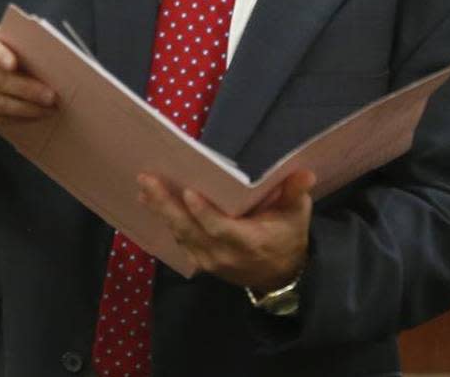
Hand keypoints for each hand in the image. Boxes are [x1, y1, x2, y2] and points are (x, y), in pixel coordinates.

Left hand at [137, 169, 315, 290]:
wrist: (281, 276)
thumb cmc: (287, 237)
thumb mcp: (296, 215)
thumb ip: (295, 193)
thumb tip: (304, 172)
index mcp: (249, 241)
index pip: (220, 229)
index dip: (203, 213)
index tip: (188, 192)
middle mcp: (225, 254)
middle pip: (190, 231)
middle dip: (166, 205)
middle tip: (147, 180)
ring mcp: (210, 261)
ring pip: (180, 236)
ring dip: (160, 211)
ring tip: (144, 188)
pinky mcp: (202, 262)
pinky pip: (180, 242)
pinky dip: (165, 223)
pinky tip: (151, 203)